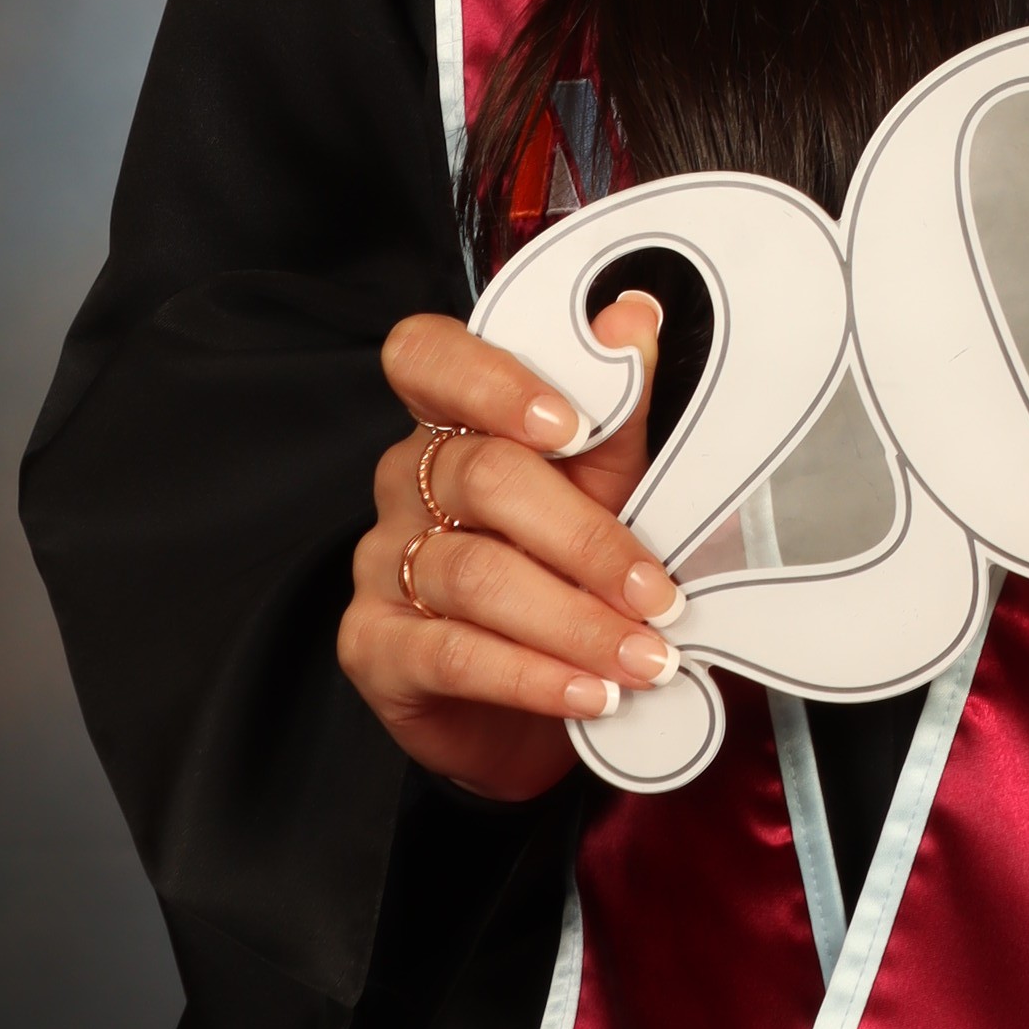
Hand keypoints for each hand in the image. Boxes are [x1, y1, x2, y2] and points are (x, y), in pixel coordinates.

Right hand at [337, 297, 683, 802]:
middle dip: (586, 540)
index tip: (570, 423)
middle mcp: (407, 481)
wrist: (525, 711)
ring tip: (644, 658)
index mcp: (455, 421)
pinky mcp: (372, 645)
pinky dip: (532, 675)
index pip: (429, 357)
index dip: (493, 381)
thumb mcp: (605, 491)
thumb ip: (614, 412)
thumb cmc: (563, 577)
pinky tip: (588, 693)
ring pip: (475, 575)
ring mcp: (381, 561)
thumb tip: (632, 316)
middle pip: (485, 478)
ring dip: (575, 622)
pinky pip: (451, 652)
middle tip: (657, 594)